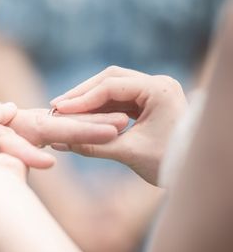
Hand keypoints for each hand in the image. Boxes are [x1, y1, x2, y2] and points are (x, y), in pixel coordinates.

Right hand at [51, 66, 187, 184]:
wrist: (194, 172)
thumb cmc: (168, 162)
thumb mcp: (128, 153)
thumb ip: (92, 145)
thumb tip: (58, 142)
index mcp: (158, 90)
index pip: (110, 87)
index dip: (81, 99)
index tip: (58, 110)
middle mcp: (157, 84)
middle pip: (110, 79)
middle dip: (82, 93)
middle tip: (57, 106)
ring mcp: (154, 92)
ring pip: (113, 88)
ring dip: (89, 99)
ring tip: (65, 112)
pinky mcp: (149, 102)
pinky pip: (119, 99)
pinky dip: (100, 107)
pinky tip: (82, 117)